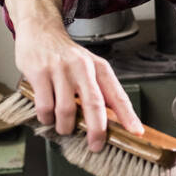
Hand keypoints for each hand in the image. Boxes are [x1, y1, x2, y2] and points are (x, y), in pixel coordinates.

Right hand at [14, 28, 144, 151]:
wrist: (41, 30)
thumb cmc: (67, 55)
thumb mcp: (90, 67)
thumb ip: (101, 91)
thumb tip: (115, 121)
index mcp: (99, 68)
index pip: (118, 95)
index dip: (128, 116)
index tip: (135, 132)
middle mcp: (82, 67)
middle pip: (94, 105)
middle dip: (96, 131)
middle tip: (95, 145)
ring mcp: (60, 69)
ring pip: (66, 111)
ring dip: (65, 127)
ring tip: (64, 128)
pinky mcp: (39, 73)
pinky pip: (45, 107)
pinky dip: (46, 118)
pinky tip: (47, 117)